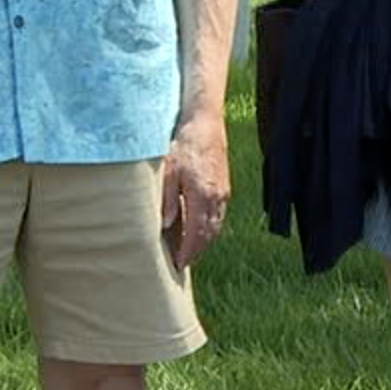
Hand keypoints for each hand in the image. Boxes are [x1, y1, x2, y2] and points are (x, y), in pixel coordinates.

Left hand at [161, 110, 230, 268]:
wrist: (205, 124)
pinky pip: (218, 215)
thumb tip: (166, 225)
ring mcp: (223, 193)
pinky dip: (209, 228)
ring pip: (215, 226)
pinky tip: (198, 229)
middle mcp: (217, 198)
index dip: (187, 252)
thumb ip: (168, 200)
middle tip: (181, 264)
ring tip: (188, 252)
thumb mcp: (169, 171)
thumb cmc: (184, 145)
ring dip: (203, 242)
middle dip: (195, 252)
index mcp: (202, 196)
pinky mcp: (224, 187)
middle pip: (208, 234)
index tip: (177, 266)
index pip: (196, 234)